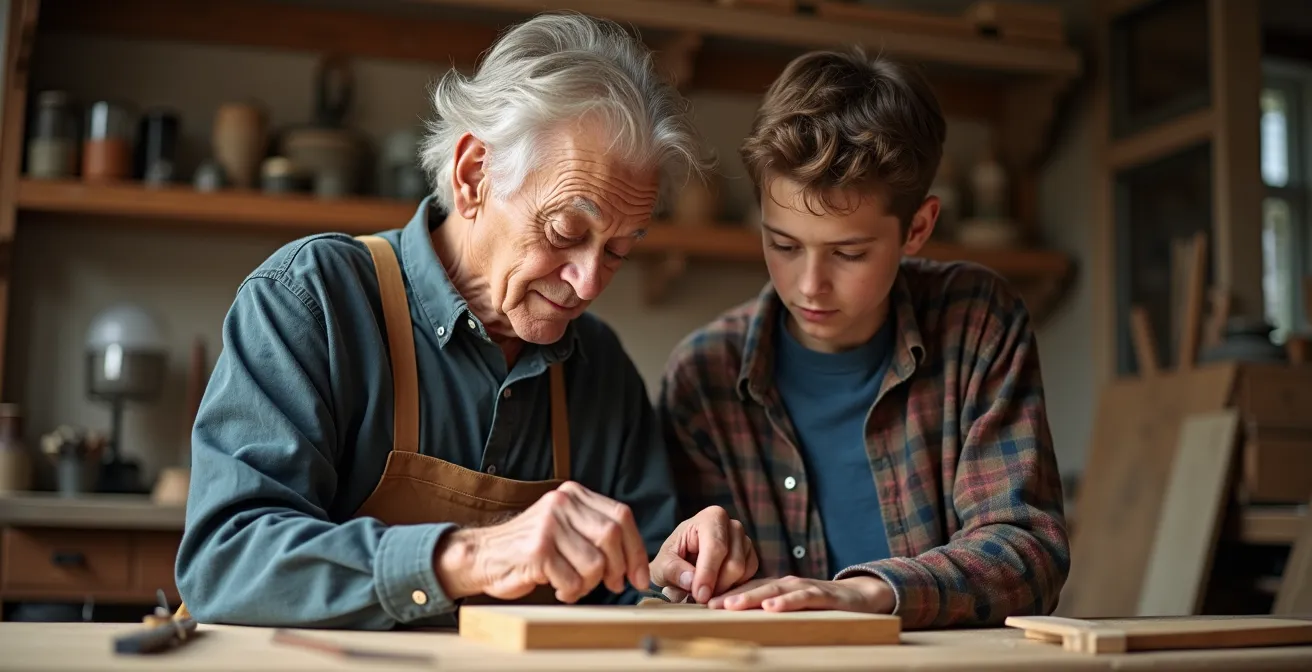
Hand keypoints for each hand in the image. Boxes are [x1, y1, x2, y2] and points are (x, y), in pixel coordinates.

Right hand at [433, 481, 650, 602]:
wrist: (483, 556)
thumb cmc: (530, 549)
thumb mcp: (566, 528)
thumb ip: (597, 535)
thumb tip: (636, 566)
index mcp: (573, 494)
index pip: (621, 516)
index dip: (636, 550)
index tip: (639, 576)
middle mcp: (562, 504)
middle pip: (612, 537)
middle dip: (619, 568)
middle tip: (614, 585)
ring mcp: (549, 525)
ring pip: (595, 564)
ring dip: (590, 584)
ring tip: (574, 585)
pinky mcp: (538, 550)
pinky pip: (573, 581)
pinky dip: (571, 593)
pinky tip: (558, 589)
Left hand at [649, 505, 757, 603]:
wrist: (683, 559)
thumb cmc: (673, 558)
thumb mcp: (663, 565)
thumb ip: (674, 570)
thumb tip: (690, 581)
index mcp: (711, 518)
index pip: (716, 547)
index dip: (708, 574)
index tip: (699, 595)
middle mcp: (733, 526)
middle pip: (734, 563)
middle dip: (716, 586)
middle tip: (699, 598)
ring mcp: (745, 540)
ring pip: (742, 572)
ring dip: (723, 589)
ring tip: (704, 592)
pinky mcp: (752, 557)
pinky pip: (749, 578)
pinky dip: (733, 587)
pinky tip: (716, 588)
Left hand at [707, 575, 894, 613]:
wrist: (862, 597)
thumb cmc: (822, 605)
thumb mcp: (792, 608)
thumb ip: (770, 611)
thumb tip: (739, 623)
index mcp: (777, 587)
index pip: (747, 588)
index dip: (725, 594)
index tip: (702, 604)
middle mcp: (787, 584)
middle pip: (755, 587)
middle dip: (731, 595)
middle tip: (708, 604)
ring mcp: (805, 587)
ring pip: (774, 590)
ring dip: (751, 597)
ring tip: (731, 605)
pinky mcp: (824, 595)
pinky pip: (803, 597)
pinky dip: (787, 601)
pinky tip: (772, 607)